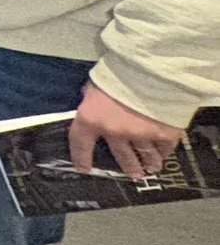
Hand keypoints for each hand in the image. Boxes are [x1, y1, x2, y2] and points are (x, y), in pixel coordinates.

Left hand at [66, 83, 185, 180]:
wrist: (150, 70)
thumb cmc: (117, 73)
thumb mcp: (95, 84)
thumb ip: (93, 98)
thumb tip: (92, 101)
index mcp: (91, 119)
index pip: (80, 144)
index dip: (81, 157)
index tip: (83, 168)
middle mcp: (114, 132)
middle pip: (121, 155)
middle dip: (128, 166)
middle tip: (134, 174)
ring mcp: (140, 135)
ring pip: (145, 155)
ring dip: (148, 163)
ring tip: (151, 168)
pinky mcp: (163, 134)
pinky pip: (164, 148)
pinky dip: (164, 152)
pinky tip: (164, 154)